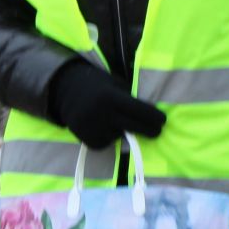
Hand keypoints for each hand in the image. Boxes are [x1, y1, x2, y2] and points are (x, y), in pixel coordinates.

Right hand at [47, 62, 165, 147]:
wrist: (64, 90)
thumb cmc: (97, 84)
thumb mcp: (115, 84)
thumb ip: (129, 99)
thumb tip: (149, 116)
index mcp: (111, 97)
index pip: (140, 110)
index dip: (155, 117)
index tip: (163, 120)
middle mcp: (102, 114)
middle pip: (134, 127)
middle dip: (149, 130)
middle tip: (157, 131)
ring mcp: (93, 128)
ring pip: (119, 136)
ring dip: (122, 131)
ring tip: (113, 120)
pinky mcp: (86, 139)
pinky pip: (106, 143)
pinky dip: (108, 138)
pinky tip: (102, 127)